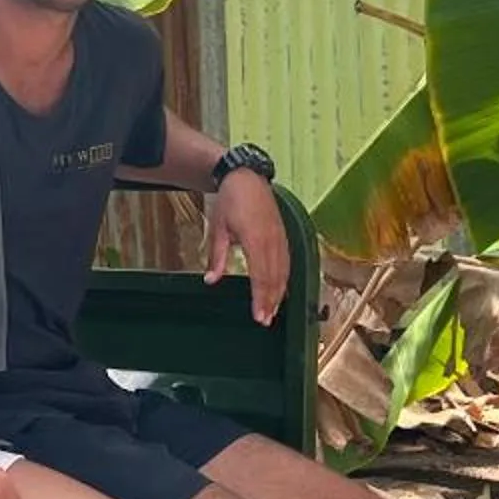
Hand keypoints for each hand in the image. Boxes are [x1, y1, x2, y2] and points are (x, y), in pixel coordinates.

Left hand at [204, 168, 288, 326]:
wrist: (247, 177)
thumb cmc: (230, 201)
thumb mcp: (218, 228)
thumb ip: (217, 256)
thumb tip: (210, 280)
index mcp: (255, 239)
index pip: (260, 275)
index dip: (261, 298)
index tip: (259, 316)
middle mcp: (272, 240)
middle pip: (274, 278)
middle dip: (271, 301)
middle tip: (265, 321)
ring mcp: (280, 238)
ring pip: (283, 271)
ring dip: (279, 294)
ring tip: (273, 312)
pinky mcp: (284, 236)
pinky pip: (287, 262)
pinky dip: (285, 279)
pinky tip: (281, 291)